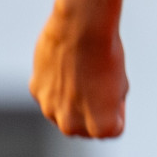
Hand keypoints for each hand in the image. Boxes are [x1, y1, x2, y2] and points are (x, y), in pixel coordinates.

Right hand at [30, 4, 128, 137]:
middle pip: (85, 127)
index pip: (112, 129)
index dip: (117, 107)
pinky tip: (66, 66)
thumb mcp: (120, 85)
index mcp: (100, 127)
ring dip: (72, 101)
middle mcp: (72, 125)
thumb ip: (106, 107)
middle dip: (92, 111)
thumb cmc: (107, 54)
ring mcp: (50, 110)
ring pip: (64, 114)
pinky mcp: (36, 92)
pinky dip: (56, 86)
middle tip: (98, 81)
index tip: (116, 88)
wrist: (81, 28)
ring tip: (82, 73)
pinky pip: (49, 96)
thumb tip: (91, 112)